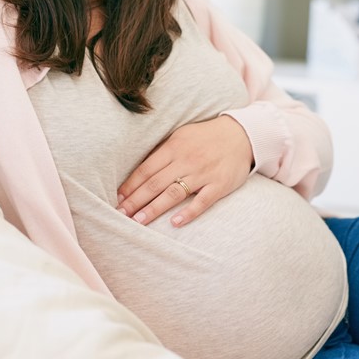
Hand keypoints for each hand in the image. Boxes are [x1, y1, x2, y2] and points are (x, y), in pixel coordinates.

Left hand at [117, 116, 253, 227]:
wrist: (241, 135)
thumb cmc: (205, 137)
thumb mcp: (181, 136)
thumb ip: (162, 153)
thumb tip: (138, 173)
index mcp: (174, 147)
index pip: (146, 170)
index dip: (130, 185)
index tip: (117, 199)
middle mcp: (186, 160)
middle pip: (155, 184)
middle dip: (135, 201)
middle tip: (120, 215)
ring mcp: (203, 173)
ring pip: (173, 193)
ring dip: (154, 208)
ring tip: (138, 222)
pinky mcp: (219, 185)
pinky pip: (202, 201)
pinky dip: (188, 213)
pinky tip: (174, 223)